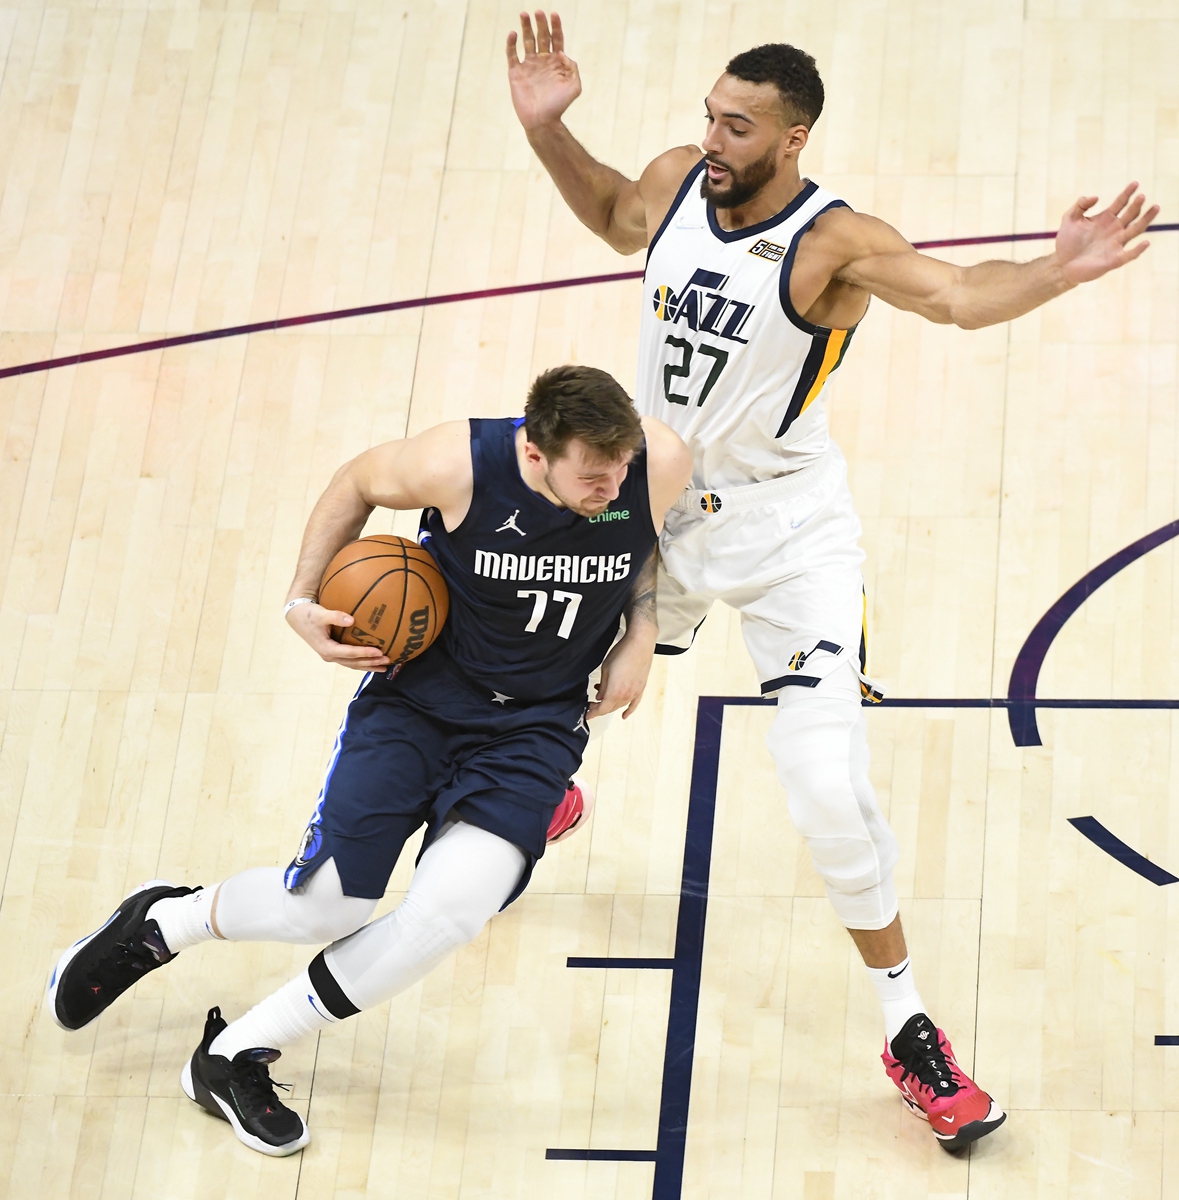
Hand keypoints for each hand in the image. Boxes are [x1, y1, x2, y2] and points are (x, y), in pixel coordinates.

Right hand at [286, 602, 390, 671]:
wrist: (297, 617)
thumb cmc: (309, 614)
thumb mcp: (321, 614)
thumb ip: (336, 616)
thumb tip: (351, 620)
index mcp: (327, 649)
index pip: (349, 653)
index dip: (364, 653)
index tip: (379, 652)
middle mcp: (329, 655)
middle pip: (353, 663)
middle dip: (370, 663)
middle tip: (387, 661)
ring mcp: (332, 655)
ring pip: (353, 664)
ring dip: (368, 665)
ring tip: (384, 666)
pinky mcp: (334, 652)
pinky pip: (350, 659)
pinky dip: (362, 661)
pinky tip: (373, 661)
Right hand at [506, 11, 581, 131]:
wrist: (542, 121)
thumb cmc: (559, 106)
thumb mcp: (574, 86)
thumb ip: (572, 68)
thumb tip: (562, 53)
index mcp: (555, 63)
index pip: (556, 39)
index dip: (555, 26)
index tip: (554, 14)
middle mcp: (542, 61)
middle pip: (541, 36)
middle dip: (540, 23)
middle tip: (538, 12)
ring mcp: (528, 66)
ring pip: (526, 41)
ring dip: (525, 27)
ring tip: (524, 14)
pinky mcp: (516, 73)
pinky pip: (512, 54)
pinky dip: (511, 44)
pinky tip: (513, 34)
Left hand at [587, 630, 655, 719]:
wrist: (639, 644)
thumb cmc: (623, 653)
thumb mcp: (605, 669)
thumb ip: (603, 686)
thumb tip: (600, 696)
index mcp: (615, 691)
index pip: (602, 709)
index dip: (593, 713)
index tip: (587, 714)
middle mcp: (626, 695)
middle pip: (610, 708)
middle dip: (599, 708)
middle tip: (591, 705)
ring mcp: (634, 692)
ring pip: (620, 706)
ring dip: (610, 705)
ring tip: (602, 697)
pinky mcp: (641, 688)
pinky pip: (634, 704)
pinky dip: (629, 710)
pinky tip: (625, 715)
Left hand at [1053, 182, 1158, 283]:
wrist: (1062, 264)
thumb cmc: (1067, 241)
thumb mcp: (1070, 219)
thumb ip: (1080, 205)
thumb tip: (1096, 197)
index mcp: (1105, 218)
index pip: (1120, 202)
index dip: (1127, 193)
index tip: (1135, 183)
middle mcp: (1114, 229)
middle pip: (1131, 214)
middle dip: (1136, 205)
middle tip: (1141, 196)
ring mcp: (1116, 244)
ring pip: (1136, 230)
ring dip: (1145, 220)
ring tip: (1154, 208)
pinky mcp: (1115, 260)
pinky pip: (1130, 254)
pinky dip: (1138, 249)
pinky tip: (1145, 242)